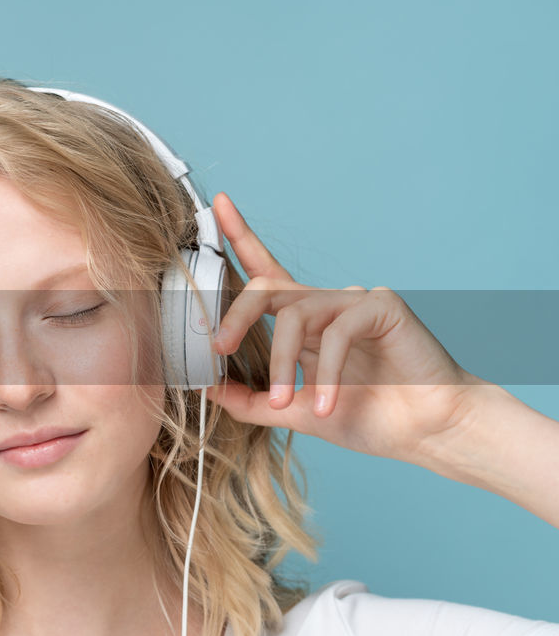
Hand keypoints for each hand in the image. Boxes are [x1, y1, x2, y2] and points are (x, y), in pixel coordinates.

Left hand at [204, 192, 478, 464]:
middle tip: (218, 347)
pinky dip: (326, 373)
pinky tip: (328, 404)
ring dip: (283, 363)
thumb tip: (207, 389)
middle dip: (236, 315)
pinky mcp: (382, 307)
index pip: (264, 270)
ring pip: (295, 315)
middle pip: (265, 288)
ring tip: (286, 402)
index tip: (217, 203)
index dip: (240, 236)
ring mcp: (354, 301)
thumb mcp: (294, 411)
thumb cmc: (369, 417)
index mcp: (303, 320)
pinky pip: (337, 332)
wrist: (427, 432)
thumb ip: (251, 401)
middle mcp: (325, 303)